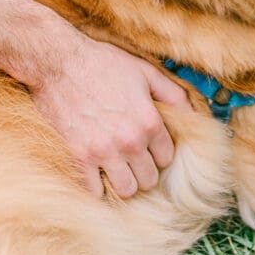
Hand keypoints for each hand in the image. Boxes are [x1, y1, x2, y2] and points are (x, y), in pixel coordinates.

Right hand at [29, 37, 190, 199]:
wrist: (60, 63)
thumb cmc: (104, 64)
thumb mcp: (145, 72)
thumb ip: (173, 94)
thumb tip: (194, 112)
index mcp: (149, 121)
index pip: (167, 157)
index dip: (160, 152)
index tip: (150, 146)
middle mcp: (130, 141)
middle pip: (149, 178)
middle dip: (145, 170)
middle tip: (135, 159)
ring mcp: (104, 151)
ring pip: (126, 189)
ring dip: (125, 181)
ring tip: (119, 168)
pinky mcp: (79, 157)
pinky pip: (94, 191)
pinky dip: (97, 186)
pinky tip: (97, 173)